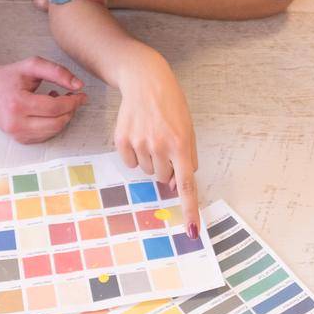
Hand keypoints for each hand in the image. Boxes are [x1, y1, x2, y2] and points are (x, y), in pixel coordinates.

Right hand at [0, 57, 86, 144]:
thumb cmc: (7, 77)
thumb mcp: (32, 66)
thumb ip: (56, 72)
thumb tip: (78, 85)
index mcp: (17, 103)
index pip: (54, 107)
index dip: (72, 101)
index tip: (81, 94)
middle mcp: (15, 123)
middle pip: (56, 123)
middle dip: (70, 111)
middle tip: (74, 98)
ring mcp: (16, 134)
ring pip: (52, 132)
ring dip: (62, 117)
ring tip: (58, 101)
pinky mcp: (19, 139)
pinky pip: (44, 136)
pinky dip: (53, 124)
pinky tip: (48, 111)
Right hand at [114, 53, 199, 237]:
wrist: (146, 81)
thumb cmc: (171, 106)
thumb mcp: (188, 130)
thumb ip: (187, 158)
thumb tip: (174, 186)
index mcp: (182, 145)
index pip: (187, 185)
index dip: (190, 210)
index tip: (192, 231)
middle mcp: (160, 146)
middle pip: (163, 178)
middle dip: (166, 167)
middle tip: (164, 144)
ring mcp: (139, 143)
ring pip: (146, 171)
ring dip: (150, 159)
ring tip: (151, 134)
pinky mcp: (122, 140)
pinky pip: (129, 162)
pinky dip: (134, 154)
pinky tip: (137, 134)